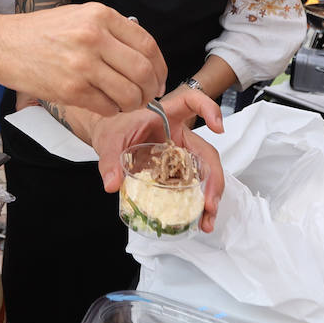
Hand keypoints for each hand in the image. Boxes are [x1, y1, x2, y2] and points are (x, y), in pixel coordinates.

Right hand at [0, 2, 166, 117]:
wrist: (3, 45)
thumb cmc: (40, 32)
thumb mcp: (79, 16)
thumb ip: (111, 30)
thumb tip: (144, 57)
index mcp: (100, 16)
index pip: (147, 45)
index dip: (160, 67)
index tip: (158, 78)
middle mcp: (93, 37)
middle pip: (143, 71)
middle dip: (151, 89)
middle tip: (147, 95)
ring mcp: (82, 65)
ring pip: (129, 93)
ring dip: (133, 103)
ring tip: (125, 103)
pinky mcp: (71, 90)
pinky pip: (107, 107)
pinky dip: (112, 111)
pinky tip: (105, 105)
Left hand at [90, 89, 225, 232]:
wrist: (106, 137)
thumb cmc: (112, 129)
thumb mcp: (109, 140)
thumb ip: (109, 160)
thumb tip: (112, 184)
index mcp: (166, 116)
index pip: (192, 102)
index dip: (209, 109)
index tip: (217, 128)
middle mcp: (179, 135)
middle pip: (207, 153)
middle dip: (214, 179)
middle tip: (209, 204)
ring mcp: (181, 154)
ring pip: (204, 173)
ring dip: (209, 197)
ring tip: (206, 220)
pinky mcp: (176, 170)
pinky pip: (192, 185)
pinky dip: (196, 203)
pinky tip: (197, 220)